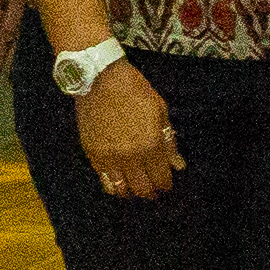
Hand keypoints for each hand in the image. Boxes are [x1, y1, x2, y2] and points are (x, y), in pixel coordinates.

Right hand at [71, 58, 183, 200]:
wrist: (99, 78)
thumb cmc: (134, 89)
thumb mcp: (160, 109)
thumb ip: (168, 140)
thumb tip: (178, 164)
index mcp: (150, 144)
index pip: (161, 177)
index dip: (165, 184)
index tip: (166, 184)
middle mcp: (130, 156)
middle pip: (142, 188)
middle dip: (150, 192)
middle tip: (153, 190)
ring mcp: (109, 157)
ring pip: (121, 189)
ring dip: (130, 191)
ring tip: (134, 188)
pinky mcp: (92, 154)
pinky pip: (103, 179)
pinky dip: (112, 184)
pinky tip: (117, 181)